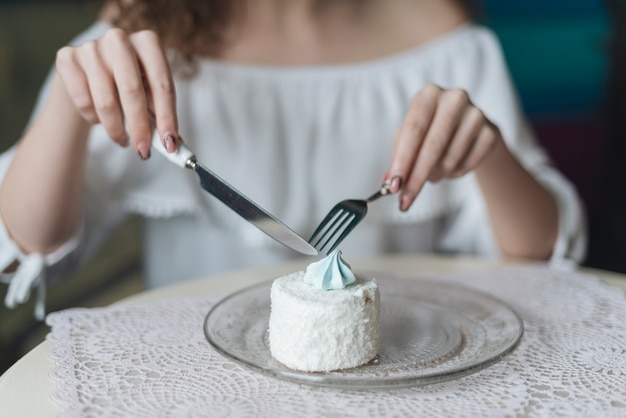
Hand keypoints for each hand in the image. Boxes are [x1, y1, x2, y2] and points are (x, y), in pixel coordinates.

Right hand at [55, 28, 178, 158]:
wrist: (87, 74)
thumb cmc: (127, 85)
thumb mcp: (149, 95)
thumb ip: (160, 115)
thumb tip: (173, 144)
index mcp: (148, 43)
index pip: (162, 84)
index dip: (167, 117)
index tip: (169, 144)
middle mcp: (119, 39)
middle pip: (132, 91)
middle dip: (140, 128)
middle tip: (143, 151)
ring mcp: (91, 47)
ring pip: (106, 101)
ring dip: (116, 129)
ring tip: (122, 139)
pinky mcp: (67, 58)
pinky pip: (84, 101)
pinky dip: (94, 119)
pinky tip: (99, 117)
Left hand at [385, 84, 501, 210]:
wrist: (470, 131)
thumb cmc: (431, 133)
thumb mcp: (410, 140)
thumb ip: (398, 160)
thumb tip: (387, 184)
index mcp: (428, 95)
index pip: (412, 130)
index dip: (402, 160)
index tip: (394, 186)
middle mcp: (454, 99)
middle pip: (433, 146)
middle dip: (417, 177)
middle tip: (406, 200)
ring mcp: (476, 114)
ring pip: (450, 159)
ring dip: (436, 175)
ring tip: (434, 170)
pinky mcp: (490, 132)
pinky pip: (468, 165)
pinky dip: (455, 173)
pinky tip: (453, 165)